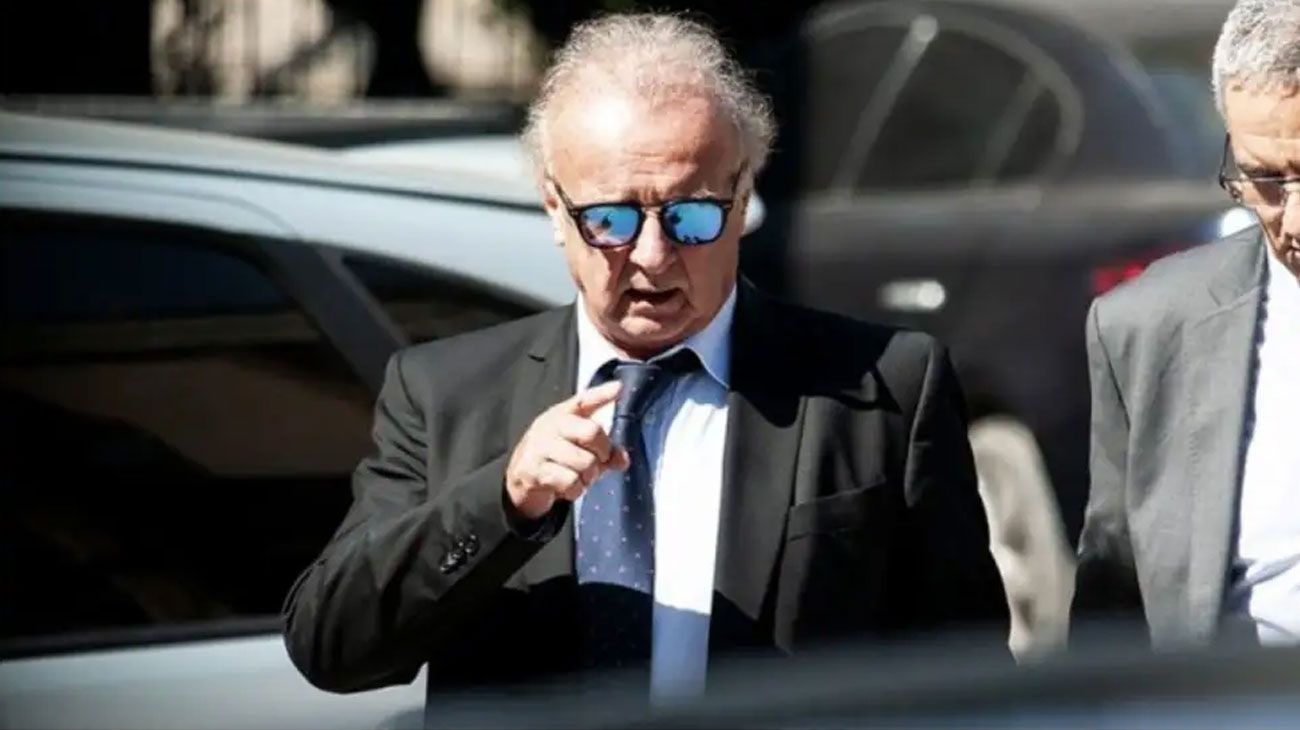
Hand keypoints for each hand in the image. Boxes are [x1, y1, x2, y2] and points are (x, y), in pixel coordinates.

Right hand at [505, 381, 629, 519]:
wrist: (520, 478)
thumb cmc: (556, 457)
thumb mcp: (580, 447)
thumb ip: (605, 449)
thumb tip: (623, 459)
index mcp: (562, 415)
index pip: (584, 400)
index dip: (602, 394)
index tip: (620, 388)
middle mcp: (550, 425)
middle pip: (592, 433)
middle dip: (602, 454)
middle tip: (596, 463)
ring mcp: (539, 447)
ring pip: (585, 462)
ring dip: (588, 477)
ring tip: (578, 477)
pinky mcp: (532, 470)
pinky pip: (570, 482)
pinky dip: (575, 490)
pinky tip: (565, 487)